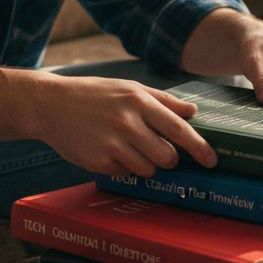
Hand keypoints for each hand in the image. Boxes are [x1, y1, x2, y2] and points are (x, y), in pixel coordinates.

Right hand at [30, 76, 218, 176]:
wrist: (50, 105)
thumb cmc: (94, 94)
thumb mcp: (129, 88)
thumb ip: (163, 100)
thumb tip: (193, 112)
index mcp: (138, 101)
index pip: (178, 129)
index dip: (198, 147)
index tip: (212, 160)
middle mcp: (126, 123)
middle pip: (166, 156)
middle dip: (168, 159)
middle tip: (158, 151)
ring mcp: (111, 144)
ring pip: (148, 170)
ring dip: (146, 165)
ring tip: (129, 148)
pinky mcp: (97, 161)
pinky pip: (125, 174)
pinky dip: (124, 168)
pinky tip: (110, 151)